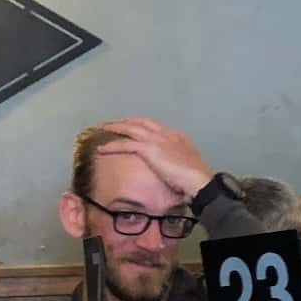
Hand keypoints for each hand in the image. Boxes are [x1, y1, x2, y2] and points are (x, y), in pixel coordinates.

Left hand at [94, 118, 213, 200]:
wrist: (198, 178)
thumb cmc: (196, 177)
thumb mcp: (188, 165)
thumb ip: (178, 162)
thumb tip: (172, 169)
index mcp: (177, 136)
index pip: (156, 126)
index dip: (143, 125)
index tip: (134, 126)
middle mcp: (166, 134)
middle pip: (142, 122)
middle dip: (128, 121)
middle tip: (116, 123)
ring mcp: (157, 139)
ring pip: (131, 129)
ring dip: (117, 128)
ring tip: (105, 128)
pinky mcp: (148, 149)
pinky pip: (125, 144)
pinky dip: (112, 146)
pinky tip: (102, 149)